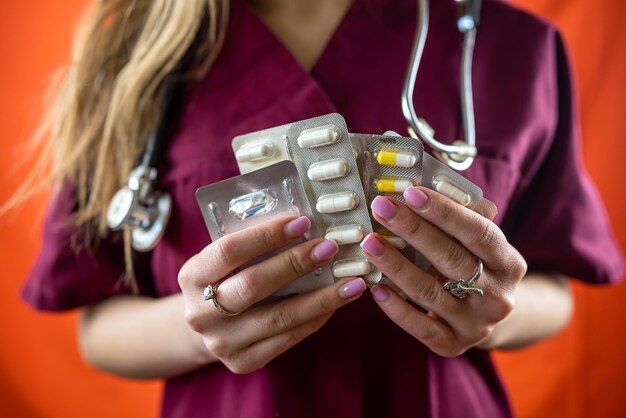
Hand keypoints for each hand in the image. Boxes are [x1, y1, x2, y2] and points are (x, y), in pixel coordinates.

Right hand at [178, 216, 365, 372]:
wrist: (206, 323)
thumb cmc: (224, 278)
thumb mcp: (224, 258)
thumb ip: (253, 242)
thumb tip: (306, 223)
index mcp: (191, 275)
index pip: (230, 250)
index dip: (267, 235)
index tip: (303, 222)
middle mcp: (201, 312)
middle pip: (253, 286)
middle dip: (295, 264)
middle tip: (330, 248)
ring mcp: (221, 342)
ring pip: (278, 318)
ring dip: (320, 298)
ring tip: (352, 282)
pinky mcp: (242, 362)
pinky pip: (287, 339)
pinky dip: (316, 318)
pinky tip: (336, 303)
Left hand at [360, 187, 526, 356]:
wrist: (488, 316)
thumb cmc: (475, 265)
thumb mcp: (479, 241)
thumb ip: (461, 214)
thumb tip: (420, 178)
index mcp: (509, 262)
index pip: (478, 232)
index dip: (444, 212)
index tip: (410, 192)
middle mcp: (498, 296)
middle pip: (451, 259)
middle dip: (412, 230)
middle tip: (380, 208)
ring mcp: (476, 324)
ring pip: (429, 292)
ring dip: (395, 265)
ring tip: (369, 243)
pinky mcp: (453, 344)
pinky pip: (419, 326)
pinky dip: (395, 307)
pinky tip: (374, 286)